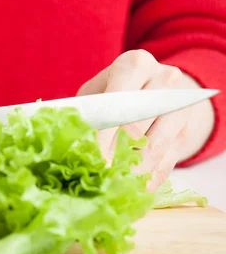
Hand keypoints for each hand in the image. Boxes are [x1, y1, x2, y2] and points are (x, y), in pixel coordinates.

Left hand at [77, 50, 214, 190]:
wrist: (154, 85)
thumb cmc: (113, 90)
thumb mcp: (96, 91)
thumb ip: (85, 110)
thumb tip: (69, 139)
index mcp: (135, 65)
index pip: (120, 103)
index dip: (105, 134)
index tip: (93, 157)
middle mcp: (164, 81)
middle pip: (139, 126)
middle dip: (116, 155)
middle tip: (98, 174)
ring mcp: (179, 107)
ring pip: (156, 147)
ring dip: (132, 170)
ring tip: (112, 184)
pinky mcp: (185, 133)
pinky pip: (168, 161)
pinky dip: (148, 178)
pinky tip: (133, 188)